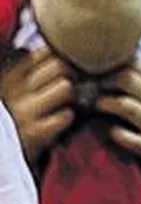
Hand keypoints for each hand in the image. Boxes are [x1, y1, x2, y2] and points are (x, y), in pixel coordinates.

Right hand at [0, 48, 75, 162]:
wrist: (3, 155)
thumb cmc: (14, 117)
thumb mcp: (14, 88)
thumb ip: (31, 68)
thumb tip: (56, 48)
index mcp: (10, 74)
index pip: (46, 51)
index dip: (62, 58)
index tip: (64, 70)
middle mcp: (15, 90)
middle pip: (60, 65)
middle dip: (71, 75)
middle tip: (71, 88)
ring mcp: (25, 111)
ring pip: (65, 87)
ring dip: (71, 98)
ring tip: (62, 106)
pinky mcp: (35, 133)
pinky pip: (66, 115)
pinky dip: (67, 119)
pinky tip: (58, 124)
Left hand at [95, 59, 140, 186]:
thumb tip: (113, 62)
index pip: (135, 63)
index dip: (110, 64)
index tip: (96, 71)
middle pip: (127, 79)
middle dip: (102, 81)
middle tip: (89, 87)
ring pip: (126, 106)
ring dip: (104, 103)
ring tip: (95, 104)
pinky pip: (128, 138)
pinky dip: (114, 132)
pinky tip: (109, 130)